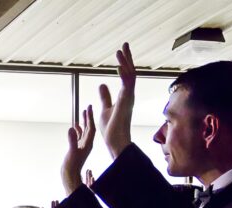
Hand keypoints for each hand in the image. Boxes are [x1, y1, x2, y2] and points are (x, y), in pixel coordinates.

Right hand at [62, 104, 95, 193]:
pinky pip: (79, 136)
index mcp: (88, 143)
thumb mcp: (71, 152)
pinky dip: (77, 130)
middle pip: (89, 128)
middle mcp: (87, 143)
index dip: (90, 117)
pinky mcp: (77, 148)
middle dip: (88, 117)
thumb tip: (72, 128)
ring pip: (84, 131)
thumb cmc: (71, 165)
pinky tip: (75, 126)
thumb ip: (72, 140)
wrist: (70, 175)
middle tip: (87, 107)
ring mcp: (82, 146)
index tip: (89, 108)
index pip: (90, 128)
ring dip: (83, 122)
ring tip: (82, 113)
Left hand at [96, 42, 135, 158]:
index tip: (120, 51)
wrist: (114, 141)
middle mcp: (129, 94)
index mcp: (124, 95)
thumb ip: (105, 97)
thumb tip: (102, 84)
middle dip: (127, 57)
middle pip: (130, 71)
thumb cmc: (110, 128)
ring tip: (120, 50)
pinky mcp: (126, 103)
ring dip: (125, 63)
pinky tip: (120, 66)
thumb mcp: (104, 108)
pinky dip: (124, 76)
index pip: (125, 75)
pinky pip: (127, 86)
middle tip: (125, 43)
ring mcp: (129, 98)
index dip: (124, 62)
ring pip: (129, 76)